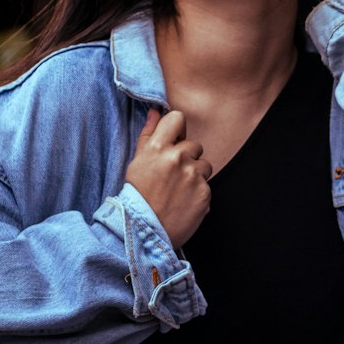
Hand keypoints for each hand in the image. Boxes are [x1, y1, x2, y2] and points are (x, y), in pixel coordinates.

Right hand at [125, 108, 212, 249]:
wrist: (144, 231)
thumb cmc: (137, 196)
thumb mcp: (137, 162)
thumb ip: (149, 134)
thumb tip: (155, 111)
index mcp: (158, 147)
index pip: (177, 118)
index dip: (177, 130)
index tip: (174, 141)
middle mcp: (178, 158)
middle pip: (194, 145)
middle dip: (187, 157)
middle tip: (172, 175)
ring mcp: (193, 176)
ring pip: (204, 165)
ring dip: (195, 174)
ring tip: (179, 190)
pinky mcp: (205, 193)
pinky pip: (207, 185)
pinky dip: (198, 193)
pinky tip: (184, 202)